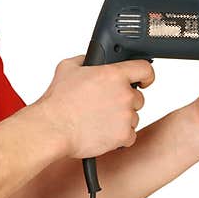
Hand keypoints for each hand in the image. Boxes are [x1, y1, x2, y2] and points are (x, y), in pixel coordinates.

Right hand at [36, 55, 155, 158]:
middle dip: (125, 101)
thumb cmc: (57, 102)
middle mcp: (124, 94)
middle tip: (105, 105)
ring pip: (133, 117)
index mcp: (113, 75)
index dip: (145, 75)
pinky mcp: (124, 135)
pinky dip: (119, 137)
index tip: (143, 80)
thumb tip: (91, 61)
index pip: (145, 69)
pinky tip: (102, 132)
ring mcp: (126, 116)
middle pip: (138, 97)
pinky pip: (130, 136)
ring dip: (121, 119)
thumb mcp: (67, 68)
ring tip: (99, 120)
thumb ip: (85, 60)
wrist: (53, 129)